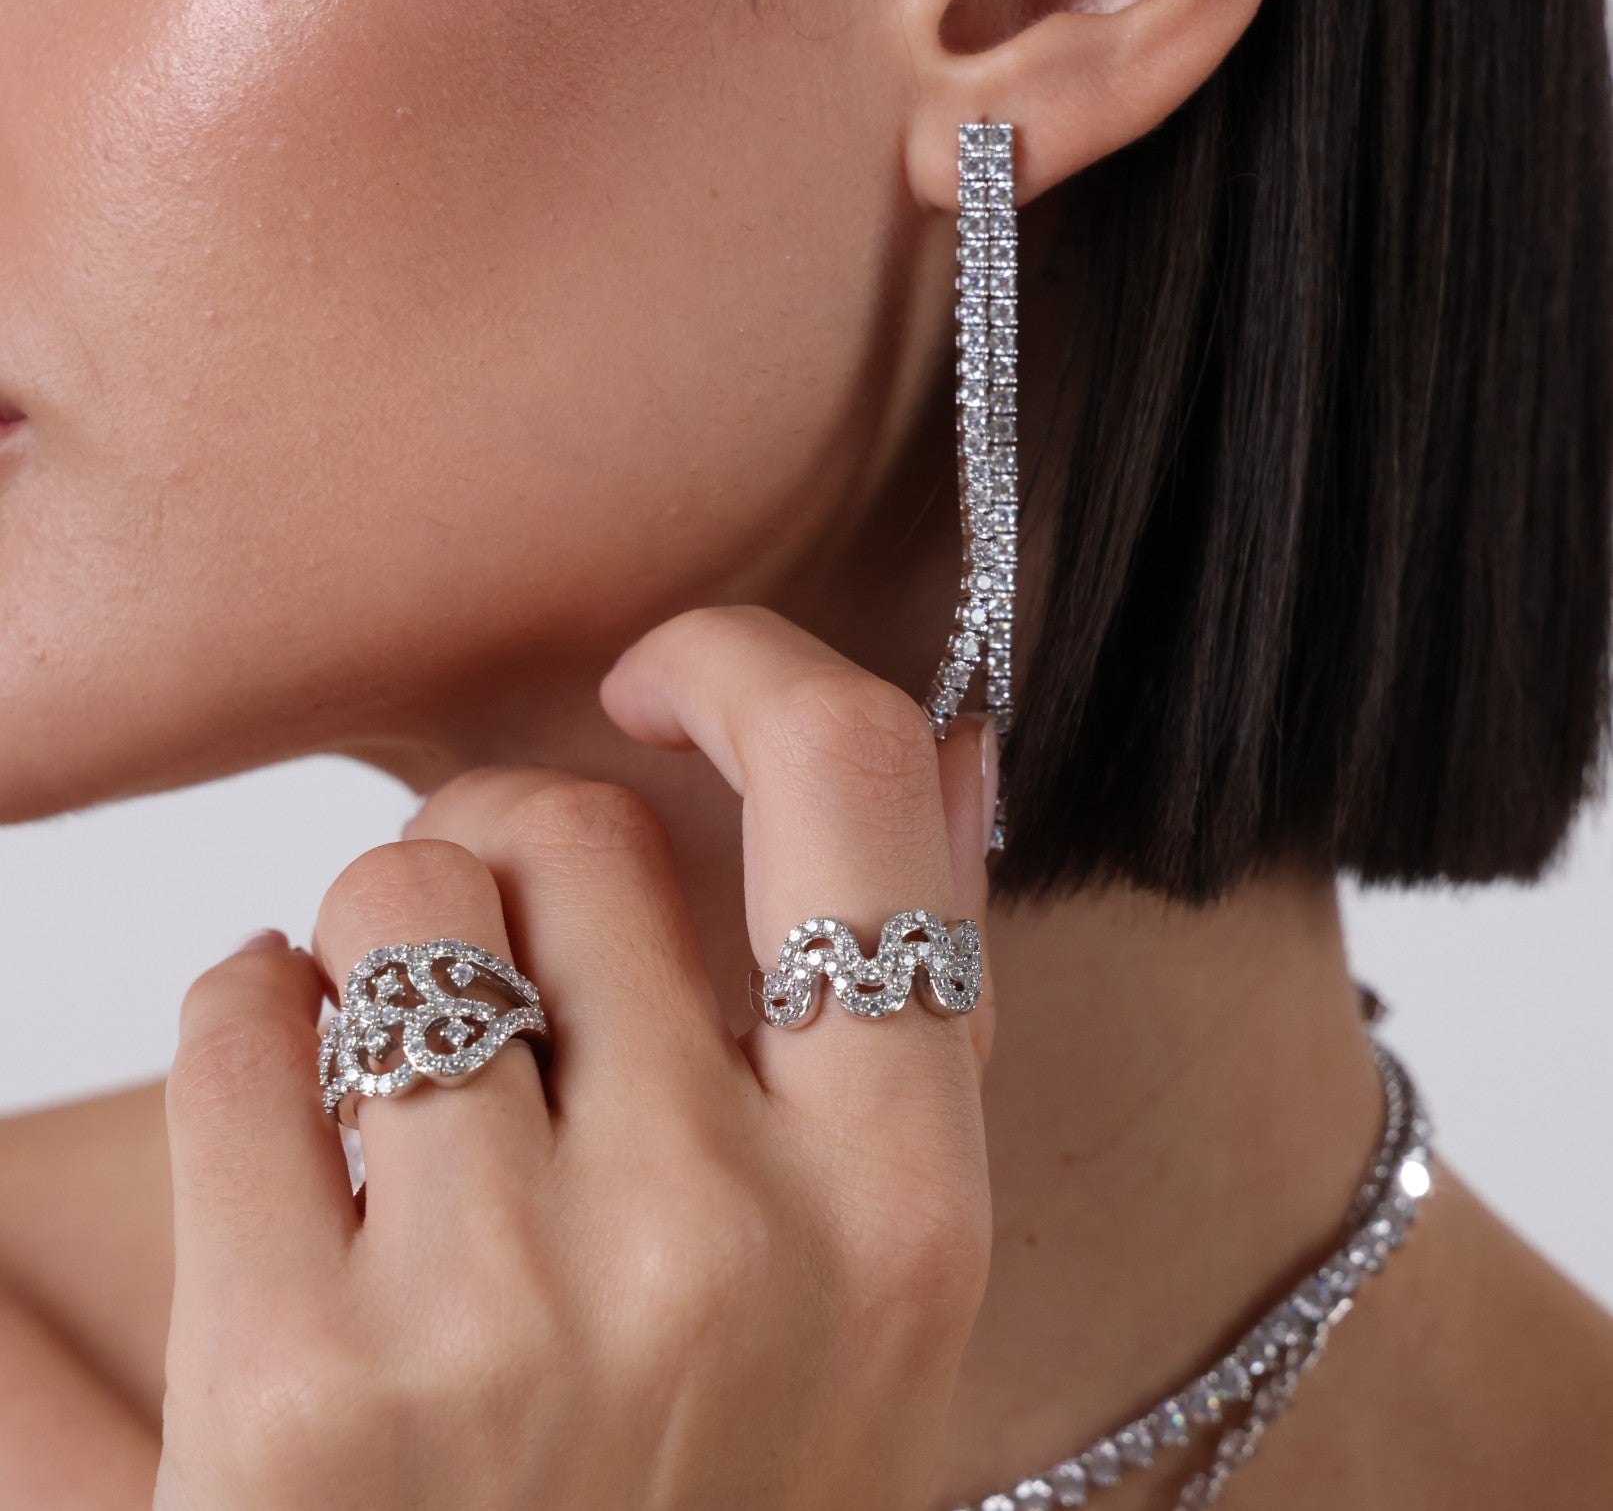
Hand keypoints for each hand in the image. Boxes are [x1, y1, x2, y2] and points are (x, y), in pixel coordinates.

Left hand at [153, 606, 998, 1510]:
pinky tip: (292, 1138)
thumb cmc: (725, 1494)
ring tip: (396, 1067)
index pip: (853, 788)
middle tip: (488, 950)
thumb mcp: (880, 1282)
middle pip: (566, 831)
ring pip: (394, 901)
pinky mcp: (300, 1394)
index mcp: (903, 1201)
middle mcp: (728, 1237)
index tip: (654, 678)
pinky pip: (242, 1018)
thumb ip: (902, 1019)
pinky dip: (247, 1022)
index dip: (743, 670)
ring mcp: (514, 1315)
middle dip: (499, 849)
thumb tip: (953, 747)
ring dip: (371, 941)